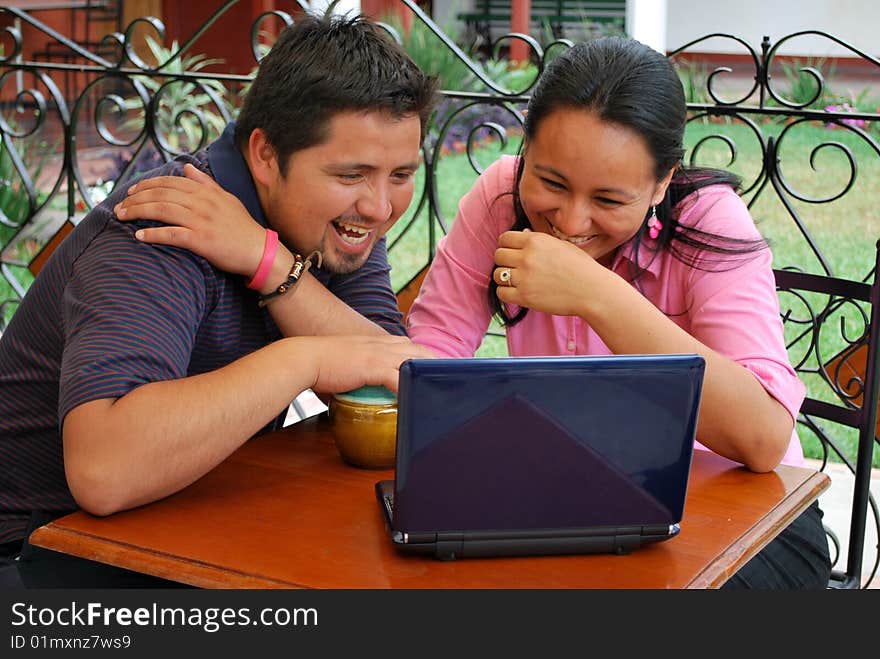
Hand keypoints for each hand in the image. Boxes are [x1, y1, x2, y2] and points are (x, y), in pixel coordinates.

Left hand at [114, 163, 267, 277]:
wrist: (259, 251)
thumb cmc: (242, 227)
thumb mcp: (226, 199)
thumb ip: (205, 183)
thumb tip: (185, 166)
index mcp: (206, 192)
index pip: (170, 182)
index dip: (147, 184)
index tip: (132, 190)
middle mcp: (202, 203)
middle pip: (161, 194)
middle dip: (136, 198)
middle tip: (119, 206)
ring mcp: (201, 221)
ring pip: (161, 210)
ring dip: (137, 212)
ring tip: (121, 217)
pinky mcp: (201, 240)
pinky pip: (171, 234)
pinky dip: (153, 234)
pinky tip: (139, 235)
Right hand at [301, 335, 435, 393]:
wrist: (303, 358)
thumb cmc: (320, 364)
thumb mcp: (347, 364)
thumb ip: (359, 374)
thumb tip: (361, 392)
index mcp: (377, 342)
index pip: (410, 346)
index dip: (427, 357)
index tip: (439, 368)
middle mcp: (382, 345)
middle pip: (420, 352)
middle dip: (439, 364)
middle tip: (454, 379)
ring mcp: (378, 354)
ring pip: (415, 362)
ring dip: (431, 375)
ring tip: (447, 389)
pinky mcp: (372, 366)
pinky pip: (399, 377)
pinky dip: (411, 387)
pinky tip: (420, 397)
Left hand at [492, 229, 601, 316]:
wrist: (592, 290)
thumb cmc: (581, 267)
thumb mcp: (561, 245)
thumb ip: (538, 240)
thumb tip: (521, 234)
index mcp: (535, 241)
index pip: (504, 238)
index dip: (507, 246)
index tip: (513, 253)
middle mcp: (527, 257)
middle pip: (498, 255)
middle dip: (505, 261)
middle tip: (516, 268)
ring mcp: (524, 277)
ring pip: (497, 274)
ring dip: (505, 278)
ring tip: (518, 281)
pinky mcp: (524, 296)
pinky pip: (501, 293)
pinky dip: (506, 293)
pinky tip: (518, 292)